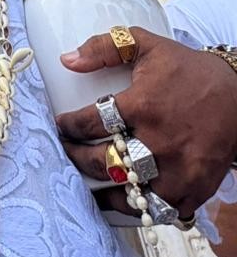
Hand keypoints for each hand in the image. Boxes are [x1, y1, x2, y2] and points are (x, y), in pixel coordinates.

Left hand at [56, 27, 236, 219]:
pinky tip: (124, 201)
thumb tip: (67, 59)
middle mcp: (159, 141)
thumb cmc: (188, 70)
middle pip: (102, 162)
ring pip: (127, 195)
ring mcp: (178, 170)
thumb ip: (105, 47)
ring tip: (88, 185)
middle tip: (67, 153)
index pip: (91, 122)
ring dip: (103, 193)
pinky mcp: (195, 189)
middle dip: (76, 159)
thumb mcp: (147, 45)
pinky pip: (159, 211)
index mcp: (143, 104)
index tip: (62, 126)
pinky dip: (139, 211)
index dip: (69, 127)